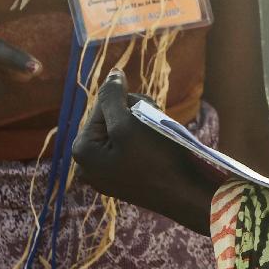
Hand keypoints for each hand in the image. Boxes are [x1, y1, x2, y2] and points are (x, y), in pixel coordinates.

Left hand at [71, 69, 221, 234]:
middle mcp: (89, 163)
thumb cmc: (156, 159)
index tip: (146, 116)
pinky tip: (160, 149)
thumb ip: (113, 97)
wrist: (187, 194)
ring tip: (160, 137)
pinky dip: (148, 139)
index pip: (103, 105)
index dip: (127, 103)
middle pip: (112, 117)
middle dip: (136, 114)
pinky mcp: (126, 177)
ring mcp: (108, 172)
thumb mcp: (129, 124)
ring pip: (125, 129)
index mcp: (82, 151)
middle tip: (155, 125)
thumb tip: (111, 73)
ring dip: (145, 124)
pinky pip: (132, 146)